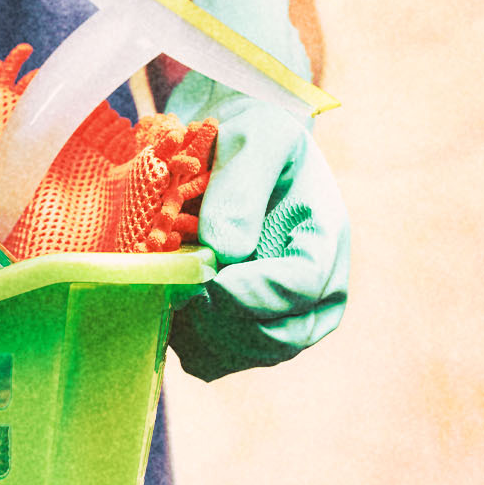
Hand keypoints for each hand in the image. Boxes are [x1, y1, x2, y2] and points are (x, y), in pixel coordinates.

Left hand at [165, 0, 348, 380]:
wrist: (230, 140)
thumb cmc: (248, 129)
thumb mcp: (252, 140)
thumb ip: (241, 191)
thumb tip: (223, 252)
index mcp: (322, 236)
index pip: (305, 285)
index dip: (259, 294)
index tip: (214, 283)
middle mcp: (309, 283)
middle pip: (281, 335)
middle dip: (226, 321)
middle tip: (178, 291)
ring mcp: (273, 309)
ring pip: (244, 352)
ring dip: (200, 334)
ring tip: (165, 294)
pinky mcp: (237, 321)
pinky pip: (215, 355)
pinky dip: (185, 339)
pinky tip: (161, 303)